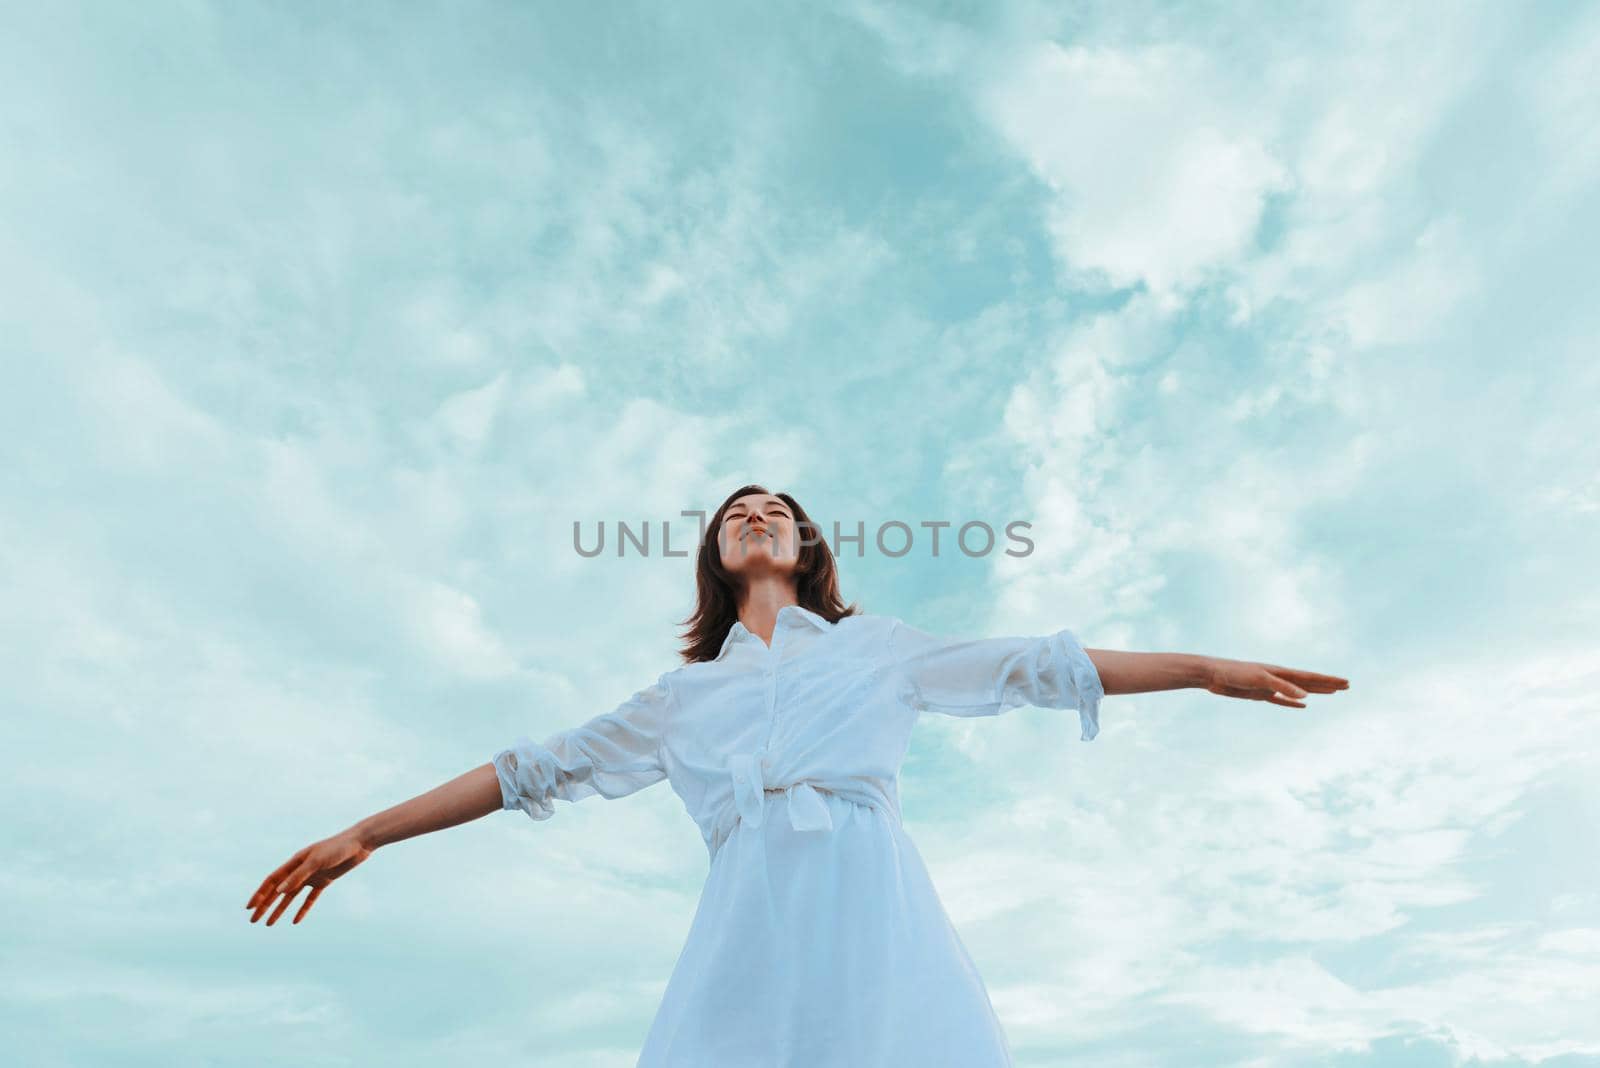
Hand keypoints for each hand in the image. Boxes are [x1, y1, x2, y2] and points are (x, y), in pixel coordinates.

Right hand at [245, 829, 371, 925]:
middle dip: (264, 906)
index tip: (249, 908)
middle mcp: (300, 870)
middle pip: (278, 891)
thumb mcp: (316, 861)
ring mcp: (312, 876)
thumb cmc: (337, 848)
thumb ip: (298, 875)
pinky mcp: (324, 881)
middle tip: (253, 921)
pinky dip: (302, 910)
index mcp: (294, 862)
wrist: (359, 844)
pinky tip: (295, 921)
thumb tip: (279, 891)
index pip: (272, 881)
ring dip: (279, 910)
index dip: (259, 894)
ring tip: (269, 924)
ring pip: (291, 897)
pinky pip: (310, 899)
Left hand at [1204, 657, 1348, 708]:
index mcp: (1280, 672)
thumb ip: (1282, 687)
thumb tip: (1306, 697)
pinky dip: (1294, 702)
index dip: (1328, 680)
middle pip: (1309, 682)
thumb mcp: (1260, 680)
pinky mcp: (1260, 694)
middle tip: (1346, 686)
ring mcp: (1270, 686)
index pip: (1310, 677)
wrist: (1213, 674)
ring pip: (1299, 690)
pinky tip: (1304, 704)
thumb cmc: (1234, 673)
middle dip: (1327, 684)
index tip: (1346, 682)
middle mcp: (1278, 677)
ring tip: (1331, 693)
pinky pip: (1282, 700)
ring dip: (1315, 691)